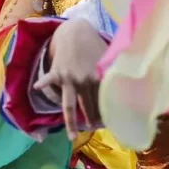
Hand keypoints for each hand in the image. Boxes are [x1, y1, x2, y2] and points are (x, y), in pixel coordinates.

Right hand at [34, 18, 106, 138]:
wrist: (76, 32)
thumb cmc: (93, 46)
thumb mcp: (107, 59)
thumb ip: (112, 75)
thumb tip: (130, 88)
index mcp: (98, 78)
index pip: (103, 101)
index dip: (106, 114)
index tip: (108, 125)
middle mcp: (84, 80)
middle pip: (87, 107)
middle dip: (91, 121)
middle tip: (93, 131)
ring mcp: (69, 78)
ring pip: (69, 105)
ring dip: (71, 122)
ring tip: (72, 136)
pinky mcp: (56, 72)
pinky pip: (49, 80)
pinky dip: (43, 83)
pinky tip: (38, 88)